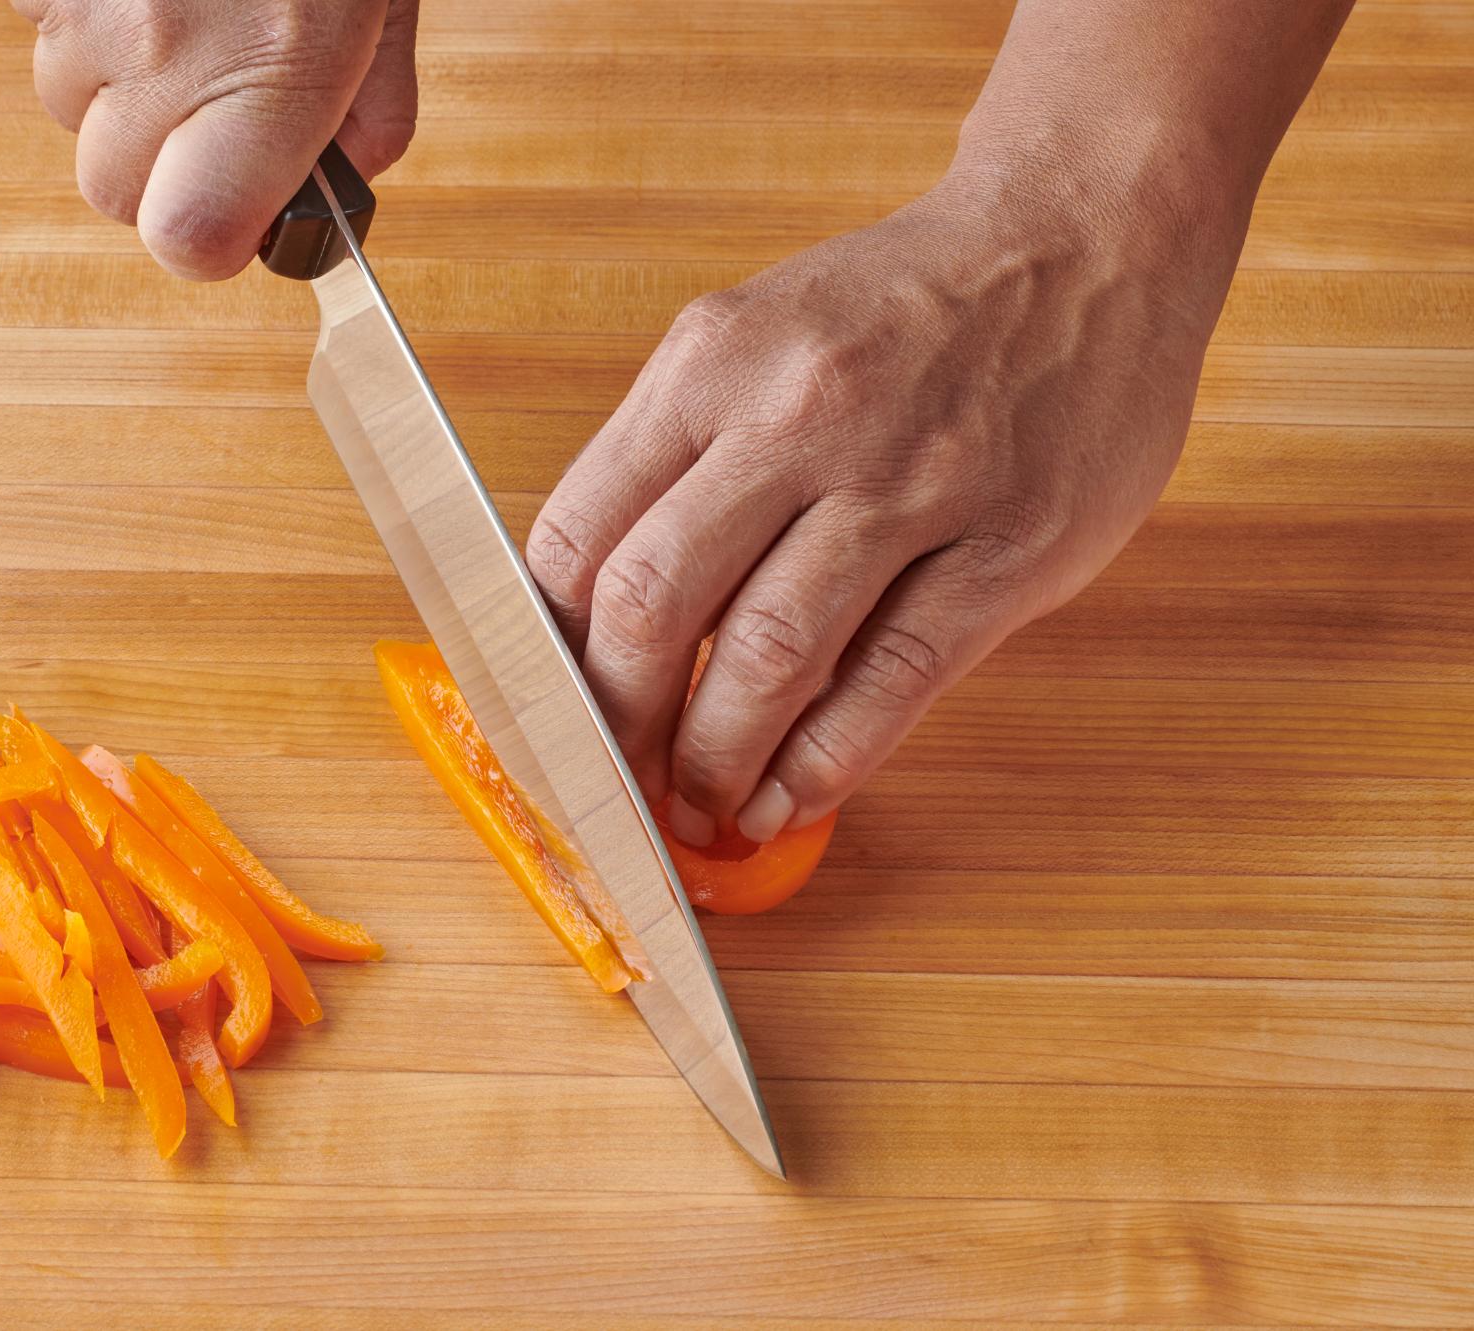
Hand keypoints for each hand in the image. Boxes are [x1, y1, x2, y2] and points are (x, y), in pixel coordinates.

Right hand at [12, 0, 417, 277]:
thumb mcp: (386, 4)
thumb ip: (372, 114)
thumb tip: (338, 187)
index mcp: (274, 73)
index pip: (190, 240)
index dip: (207, 241)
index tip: (234, 214)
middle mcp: (164, 48)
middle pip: (114, 190)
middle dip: (157, 164)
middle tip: (211, 93)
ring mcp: (86, 6)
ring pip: (67, 103)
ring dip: (113, 83)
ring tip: (180, 15)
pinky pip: (39, 23)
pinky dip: (79, 12)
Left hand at [526, 159, 1238, 846]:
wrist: (1088, 234)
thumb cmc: (901, 308)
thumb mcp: (755, 335)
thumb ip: (678, 458)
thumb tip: (603, 616)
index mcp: (710, 362)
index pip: (580, 536)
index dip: (552, 650)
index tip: (558, 708)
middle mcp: (799, 416)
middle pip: (656, 603)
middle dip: (621, 719)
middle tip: (622, 776)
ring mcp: (911, 481)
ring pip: (771, 653)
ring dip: (718, 758)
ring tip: (701, 807)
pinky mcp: (1008, 544)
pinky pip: (896, 676)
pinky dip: (828, 759)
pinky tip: (793, 797)